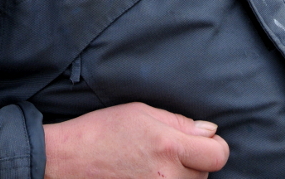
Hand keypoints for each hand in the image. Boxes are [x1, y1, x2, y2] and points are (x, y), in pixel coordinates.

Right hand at [44, 102, 228, 178]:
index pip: (218, 155)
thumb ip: (181, 123)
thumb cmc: (102, 131)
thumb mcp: (141, 112)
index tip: (202, 141)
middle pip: (206, 175)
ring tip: (154, 166)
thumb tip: (210, 132)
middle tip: (167, 151)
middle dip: (194, 162)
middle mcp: (167, 178)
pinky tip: (148, 176)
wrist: (66, 161)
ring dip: (181, 177)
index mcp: (168, 147)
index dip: (214, 145)